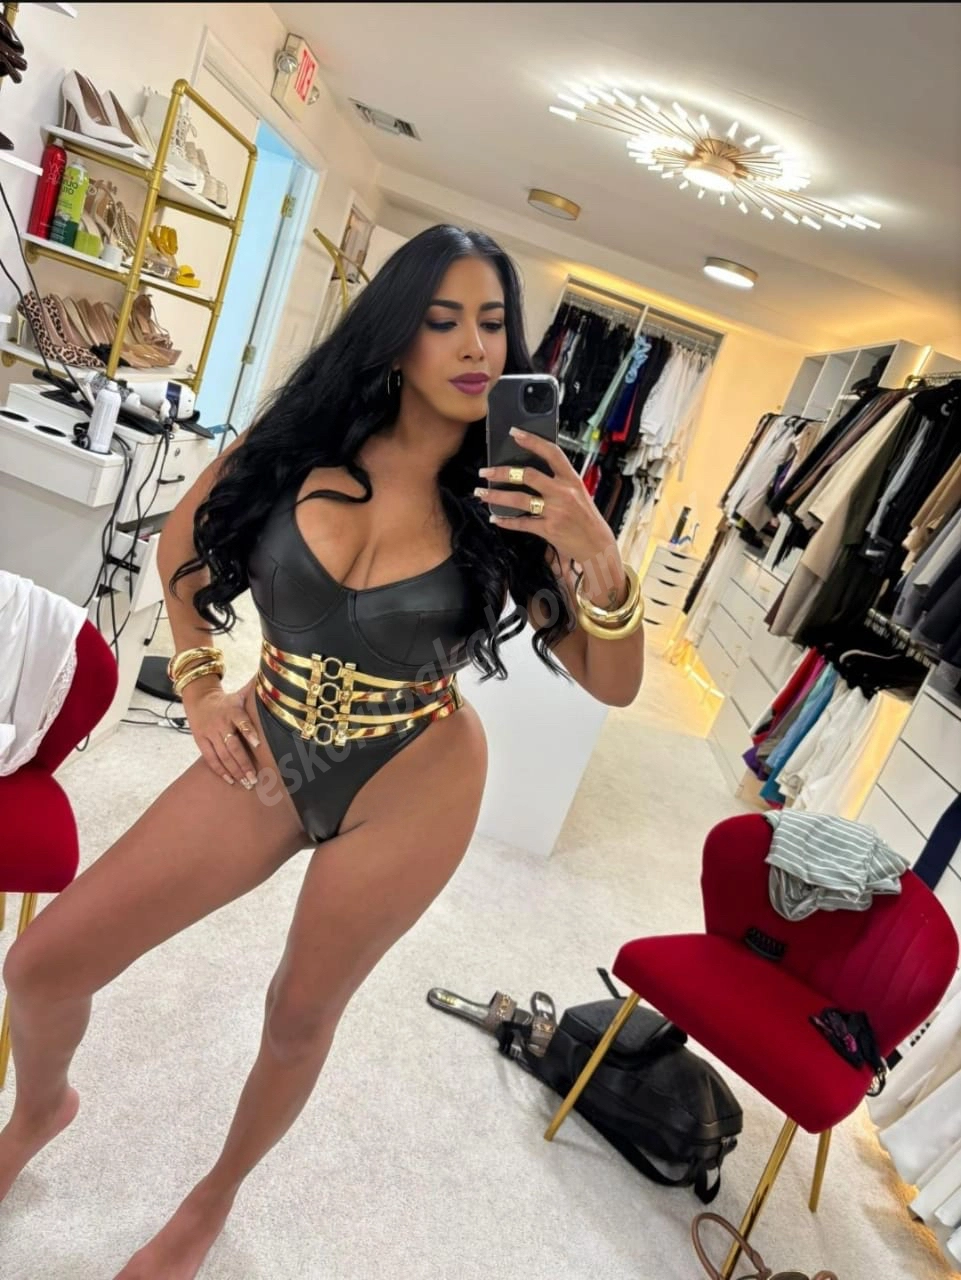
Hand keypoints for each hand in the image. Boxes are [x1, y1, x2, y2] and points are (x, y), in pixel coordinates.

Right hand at [182, 679, 260, 788]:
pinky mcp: (201, 741)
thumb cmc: (227, 701)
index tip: (258, 744)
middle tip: (254, 778)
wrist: (199, 699)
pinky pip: (210, 758)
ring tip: (246, 783)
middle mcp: (221, 723)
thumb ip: (257, 693)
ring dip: (235, 771)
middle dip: (244, 763)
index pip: (242, 722)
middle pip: (232, 745)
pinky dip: (220, 770)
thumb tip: (276, 687)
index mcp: (233, 711)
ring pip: (222, 755)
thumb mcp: (240, 694)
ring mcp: (210, 733)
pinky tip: (230, 780)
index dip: (249, 732)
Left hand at [475, 427, 626, 600]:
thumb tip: (530, 472)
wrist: (597, 545)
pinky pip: (522, 523)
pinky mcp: (549, 529)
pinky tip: (495, 518)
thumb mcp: (577, 493)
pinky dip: (506, 521)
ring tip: (481, 493)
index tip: (515, 433)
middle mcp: (563, 493)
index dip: (533, 441)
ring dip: (496, 495)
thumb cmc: (585, 518)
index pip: (552, 453)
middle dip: (502, 472)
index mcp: (572, 480)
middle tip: (485, 471)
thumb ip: (558, 481)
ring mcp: (556, 511)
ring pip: (519, 499)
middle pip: (528, 475)